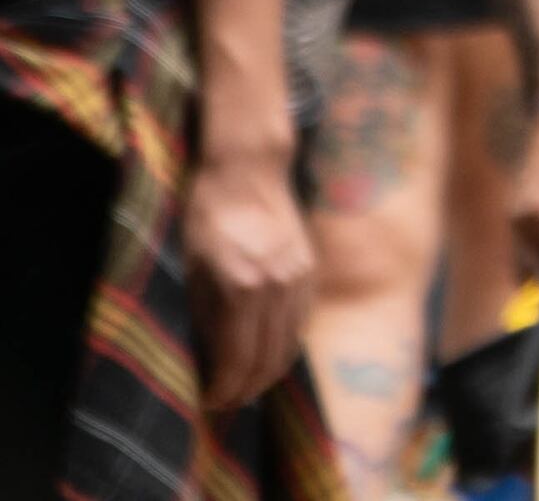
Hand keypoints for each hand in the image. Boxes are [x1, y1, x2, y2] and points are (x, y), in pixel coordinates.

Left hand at [182, 138, 314, 408]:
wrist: (248, 170)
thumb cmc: (207, 215)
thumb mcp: (192, 267)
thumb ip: (205, 313)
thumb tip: (210, 357)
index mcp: (244, 286)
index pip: (239, 358)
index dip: (224, 388)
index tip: (209, 403)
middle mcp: (279, 286)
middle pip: (271, 358)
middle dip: (248, 388)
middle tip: (226, 403)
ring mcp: (300, 278)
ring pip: (291, 344)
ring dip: (269, 372)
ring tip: (245, 386)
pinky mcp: (310, 271)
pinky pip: (300, 322)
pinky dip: (284, 346)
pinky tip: (266, 352)